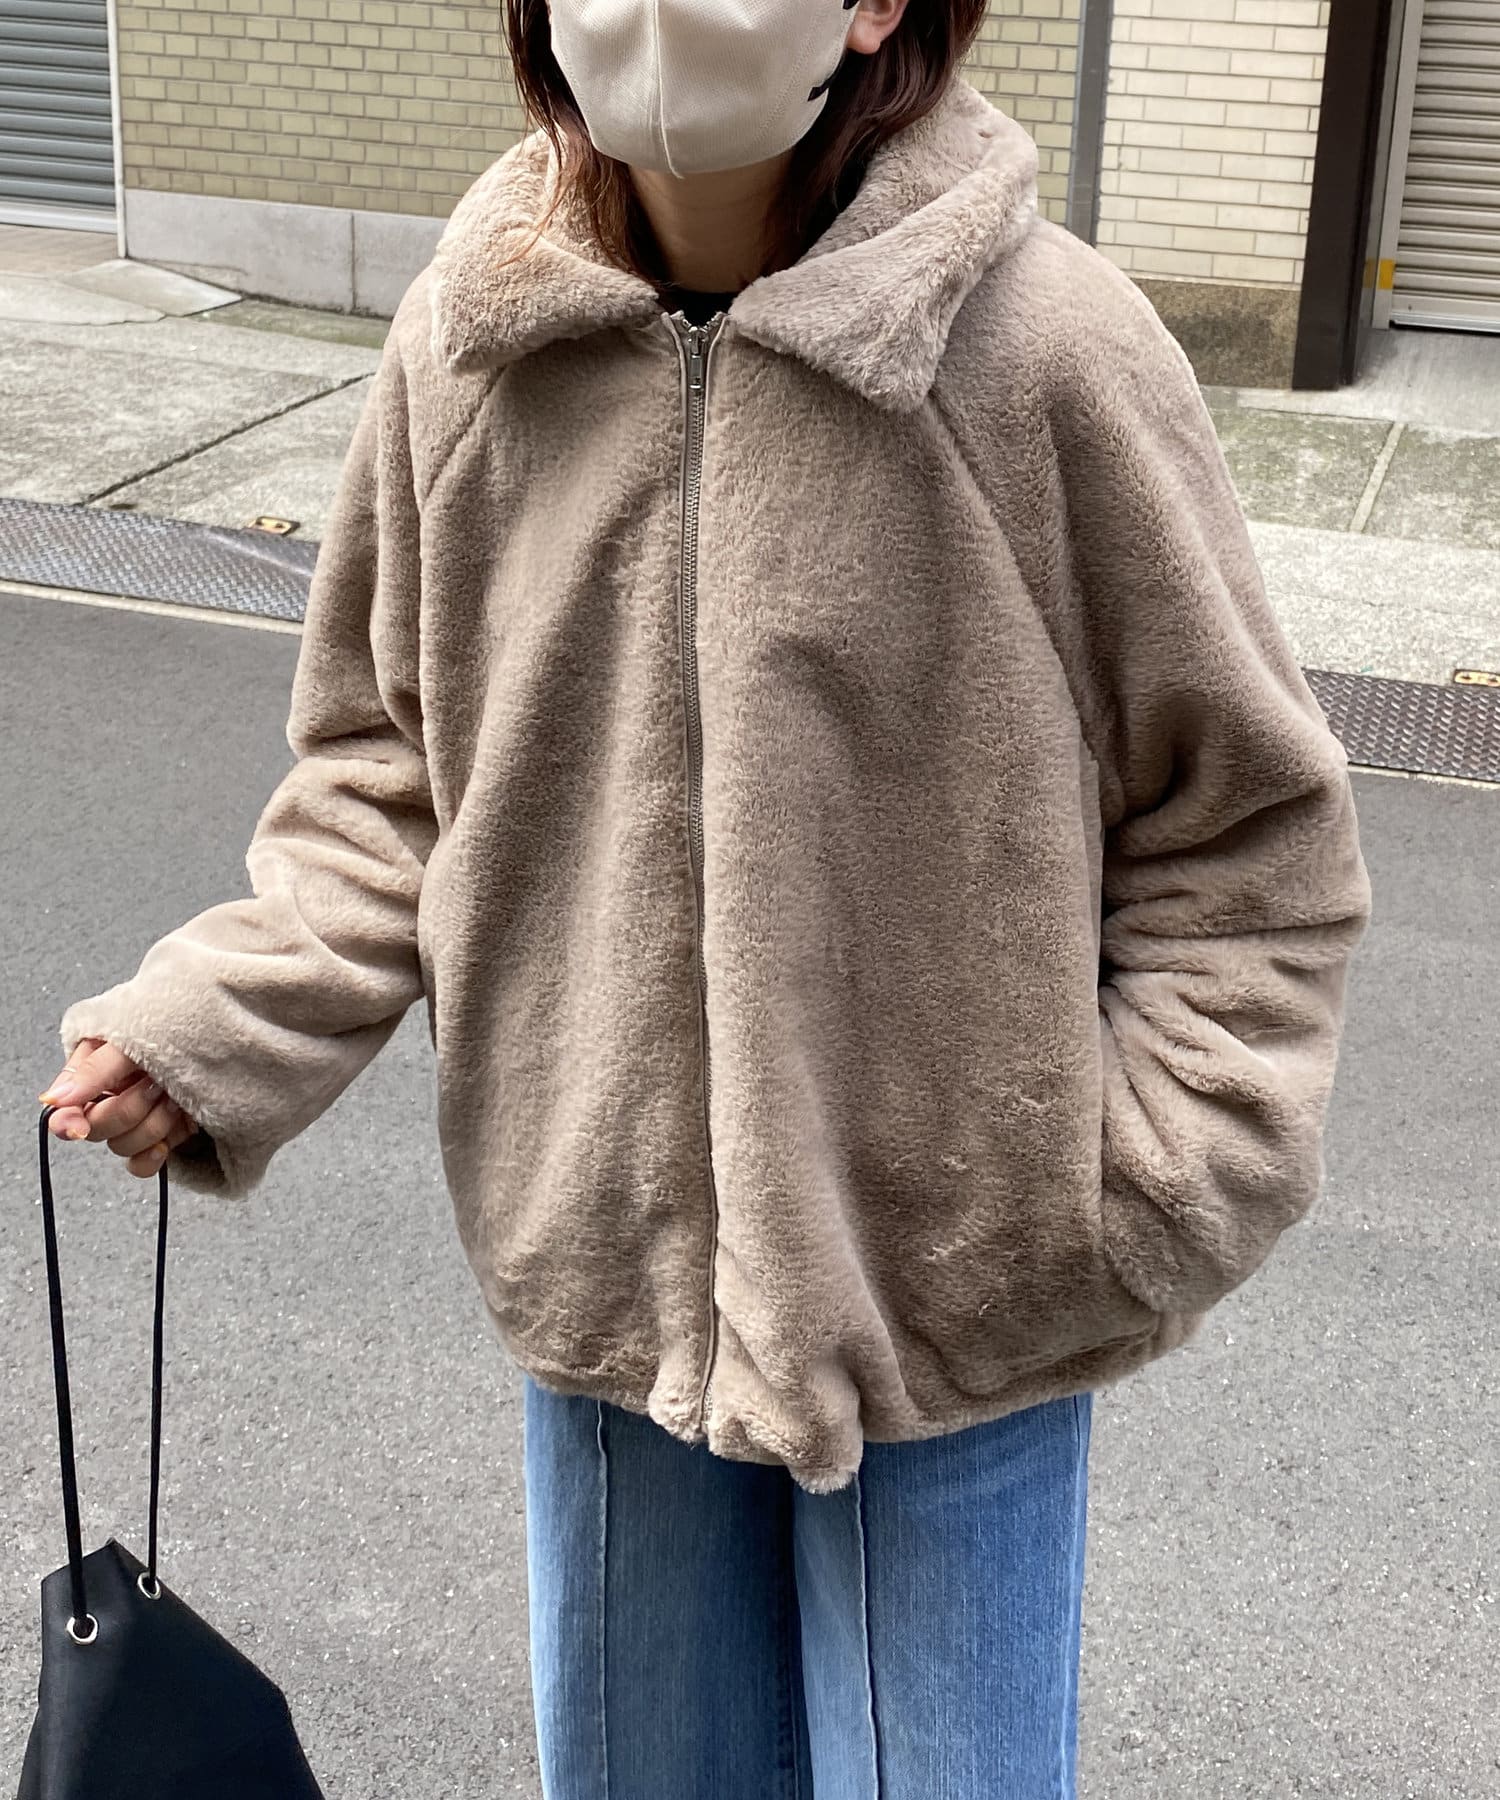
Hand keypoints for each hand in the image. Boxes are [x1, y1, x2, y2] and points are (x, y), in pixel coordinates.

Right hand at [40, 1039, 199, 1177]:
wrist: (221, 1036)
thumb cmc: (175, 1025)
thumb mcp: (130, 1038)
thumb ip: (94, 1070)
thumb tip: (53, 1100)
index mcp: (91, 1073)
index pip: (64, 1108)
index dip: (67, 1122)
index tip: (78, 1127)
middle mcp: (109, 1099)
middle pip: (95, 1130)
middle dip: (127, 1110)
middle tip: (153, 1084)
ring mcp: (136, 1121)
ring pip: (122, 1146)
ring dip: (151, 1124)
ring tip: (173, 1095)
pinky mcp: (160, 1138)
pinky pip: (140, 1166)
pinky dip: (151, 1158)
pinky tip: (165, 1143)